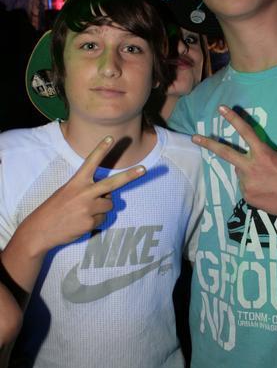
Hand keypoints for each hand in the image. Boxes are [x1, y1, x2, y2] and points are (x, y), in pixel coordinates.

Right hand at [21, 136, 145, 252]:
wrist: (40, 230)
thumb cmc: (55, 208)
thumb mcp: (67, 192)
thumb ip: (88, 190)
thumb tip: (108, 196)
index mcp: (76, 182)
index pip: (90, 162)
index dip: (101, 149)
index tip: (110, 138)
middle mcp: (84, 193)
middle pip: (112, 183)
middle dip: (130, 176)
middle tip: (144, 169)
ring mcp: (88, 208)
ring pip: (109, 205)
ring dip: (102, 208)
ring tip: (84, 211)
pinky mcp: (90, 222)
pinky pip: (103, 219)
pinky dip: (95, 221)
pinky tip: (81, 222)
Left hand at [192, 105, 276, 221]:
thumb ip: (269, 151)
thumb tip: (258, 156)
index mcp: (264, 154)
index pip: (246, 132)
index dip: (233, 119)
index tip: (221, 109)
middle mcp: (252, 169)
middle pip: (226, 153)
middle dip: (208, 144)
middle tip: (194, 138)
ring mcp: (248, 185)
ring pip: (241, 172)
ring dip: (249, 171)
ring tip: (269, 179)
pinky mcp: (249, 198)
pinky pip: (246, 186)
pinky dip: (254, 185)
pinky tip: (268, 190)